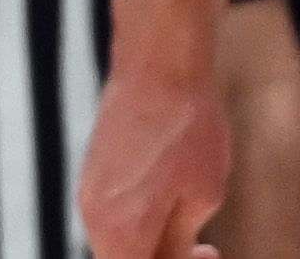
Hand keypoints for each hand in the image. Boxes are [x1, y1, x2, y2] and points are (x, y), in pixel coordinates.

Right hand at [80, 53, 230, 258]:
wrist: (158, 61)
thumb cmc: (188, 126)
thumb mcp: (203, 195)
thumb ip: (181, 242)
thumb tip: (177, 257)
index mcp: (120, 230)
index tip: (207, 258)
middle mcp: (93, 215)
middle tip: (209, 252)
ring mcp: (90, 191)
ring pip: (120, 245)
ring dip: (155, 248)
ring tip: (201, 235)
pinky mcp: (95, 171)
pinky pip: (116, 219)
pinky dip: (143, 226)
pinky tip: (176, 206)